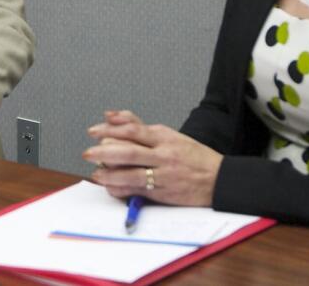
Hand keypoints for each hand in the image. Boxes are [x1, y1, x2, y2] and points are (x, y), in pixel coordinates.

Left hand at [82, 109, 220, 206]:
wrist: (220, 179)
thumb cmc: (193, 156)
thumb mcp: (169, 135)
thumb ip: (139, 125)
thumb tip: (110, 114)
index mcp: (164, 137)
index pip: (132, 130)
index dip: (109, 130)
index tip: (93, 131)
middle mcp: (163, 155)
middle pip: (128, 151)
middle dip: (104, 152)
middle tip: (88, 153)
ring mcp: (164, 175)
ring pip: (131, 173)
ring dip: (109, 174)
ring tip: (96, 173)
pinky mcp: (164, 193)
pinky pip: (138, 191)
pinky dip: (121, 189)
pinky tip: (111, 187)